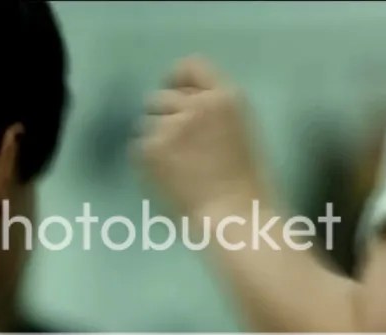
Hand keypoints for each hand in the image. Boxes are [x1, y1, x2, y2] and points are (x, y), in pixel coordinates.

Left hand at [135, 56, 266, 219]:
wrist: (236, 216)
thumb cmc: (247, 183)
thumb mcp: (240, 131)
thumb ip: (213, 112)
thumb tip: (184, 103)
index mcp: (226, 98)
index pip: (190, 66)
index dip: (176, 80)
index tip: (173, 94)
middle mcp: (196, 105)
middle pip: (160, 97)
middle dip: (164, 117)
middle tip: (176, 145)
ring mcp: (171, 126)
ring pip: (146, 124)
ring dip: (155, 141)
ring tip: (175, 167)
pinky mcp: (151, 150)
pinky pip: (138, 147)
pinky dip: (147, 163)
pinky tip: (167, 179)